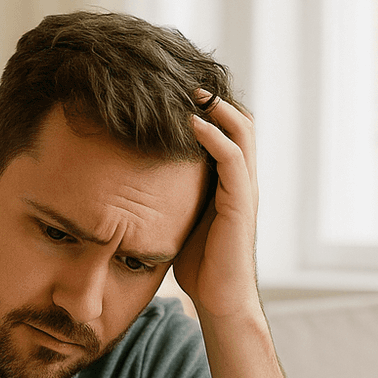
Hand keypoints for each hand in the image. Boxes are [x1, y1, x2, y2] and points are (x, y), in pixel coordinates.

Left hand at [172, 90, 260, 320]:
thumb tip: (132, 184)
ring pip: (242, 132)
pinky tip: (191, 123)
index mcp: (229, 181)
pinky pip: (233, 159)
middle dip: (215, 97)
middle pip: (240, 121)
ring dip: (217, 107)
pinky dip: (214, 136)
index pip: (227, 130)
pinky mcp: (241, 203)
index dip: (209, 106)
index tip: (177, 87)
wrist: (220, 299)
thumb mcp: (179, 220)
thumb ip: (170, 197)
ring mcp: (244, 189)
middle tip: (183, 78)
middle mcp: (241, 179)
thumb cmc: (199, 265)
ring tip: (190, 90)